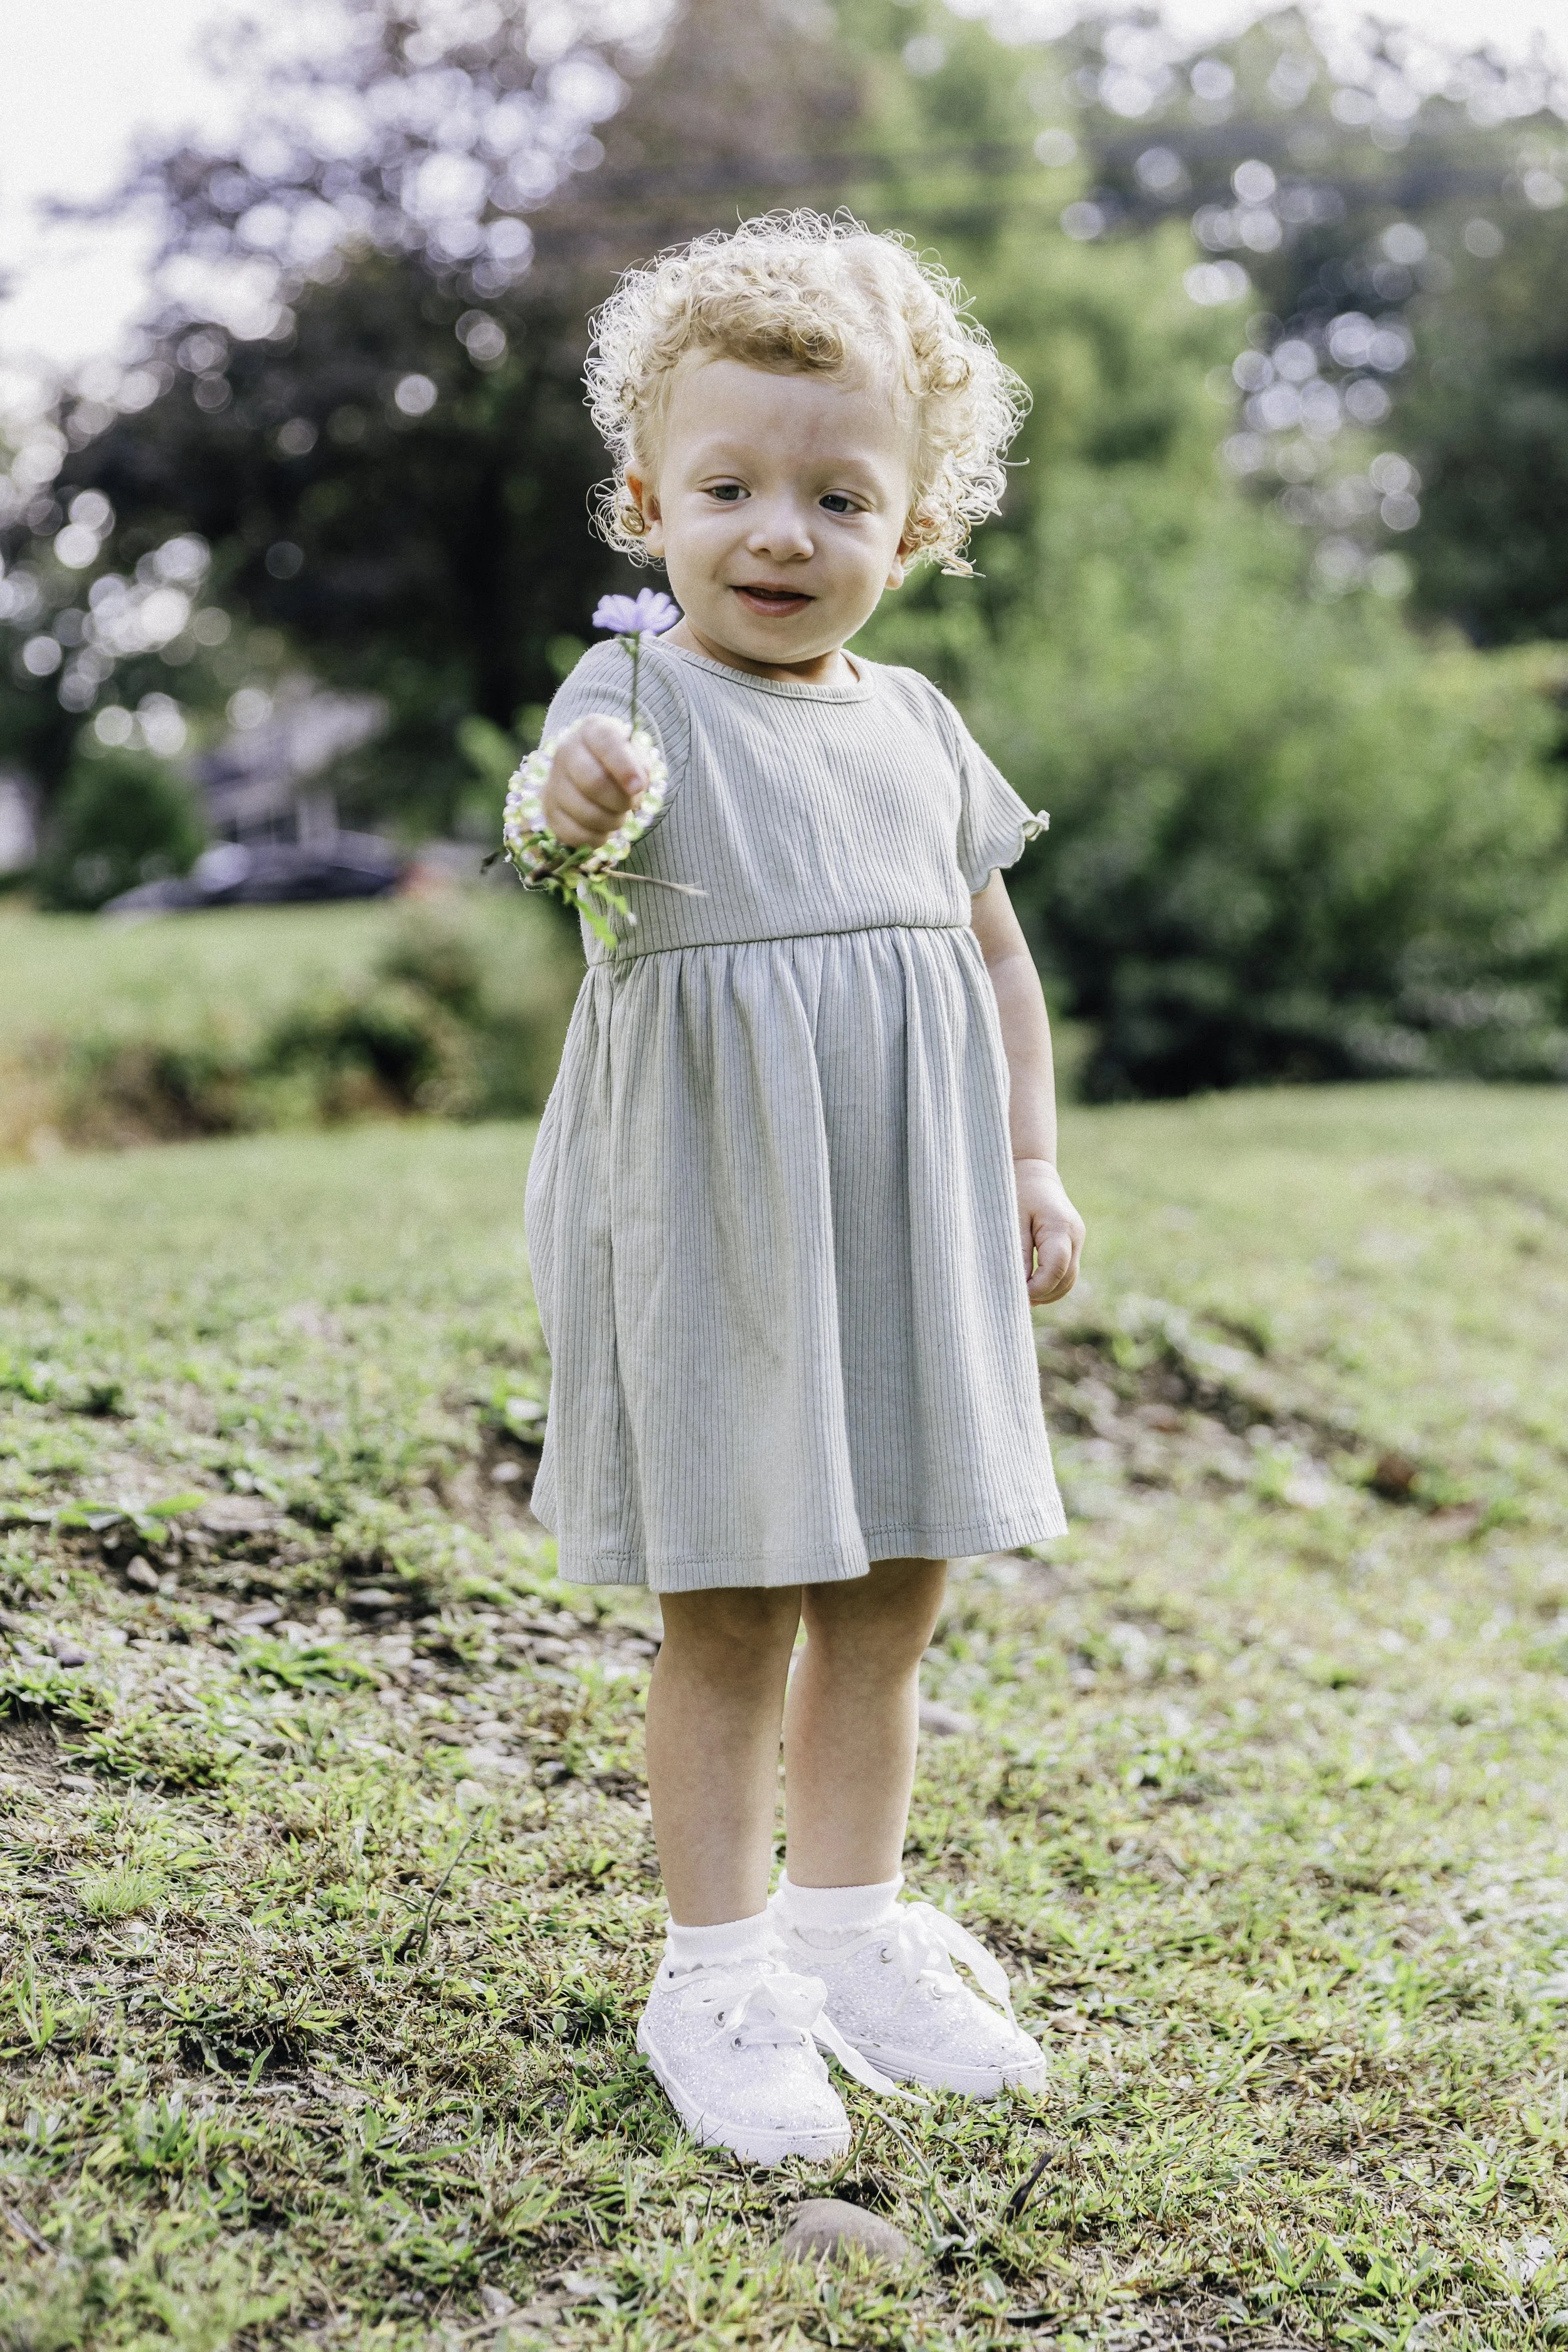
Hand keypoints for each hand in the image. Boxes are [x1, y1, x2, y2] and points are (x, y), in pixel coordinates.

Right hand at [541, 715, 650, 847]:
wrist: (591, 775)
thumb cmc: (619, 765)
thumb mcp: (636, 757)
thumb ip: (641, 767)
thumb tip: (635, 785)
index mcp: (592, 730)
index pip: (606, 742)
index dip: (625, 767)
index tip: (639, 787)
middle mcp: (567, 751)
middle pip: (594, 782)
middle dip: (620, 801)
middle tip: (630, 804)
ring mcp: (554, 782)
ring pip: (585, 813)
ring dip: (612, 822)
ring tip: (618, 815)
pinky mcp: (550, 811)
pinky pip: (575, 834)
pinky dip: (596, 838)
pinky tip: (603, 829)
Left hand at [1014, 1157, 1084, 1304]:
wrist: (1032, 1172)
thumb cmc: (1017, 1191)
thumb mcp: (1012, 1220)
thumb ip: (1018, 1253)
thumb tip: (1020, 1288)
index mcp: (1061, 1226)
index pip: (1057, 1268)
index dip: (1037, 1287)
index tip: (1016, 1295)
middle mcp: (1075, 1235)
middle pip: (1066, 1279)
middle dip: (1042, 1295)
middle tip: (1014, 1302)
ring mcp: (1077, 1241)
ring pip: (1069, 1281)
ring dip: (1047, 1294)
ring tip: (1021, 1298)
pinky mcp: (1072, 1245)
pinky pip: (1066, 1274)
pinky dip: (1050, 1285)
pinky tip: (1029, 1288)